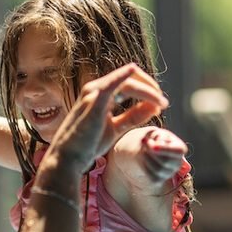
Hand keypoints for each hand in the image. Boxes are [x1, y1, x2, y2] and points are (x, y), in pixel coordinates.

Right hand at [46, 64, 168, 174]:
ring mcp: (93, 94)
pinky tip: (133, 72)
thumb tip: (156, 106)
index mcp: (101, 94)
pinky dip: (122, 76)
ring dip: (147, 90)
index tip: (160, 103)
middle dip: (151, 87)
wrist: (68, 159)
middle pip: (130, 78)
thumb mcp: (116, 128)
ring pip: (127, 82)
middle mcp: (96, 89)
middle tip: (163, 102)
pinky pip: (111, 85)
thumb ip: (135, 116)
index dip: (148, 88)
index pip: (129, 81)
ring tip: (161, 102)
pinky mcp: (93, 102)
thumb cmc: (88, 145)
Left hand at [138, 128, 187, 182]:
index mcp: (180, 148)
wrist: (145, 149)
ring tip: (143, 149)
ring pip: (158, 169)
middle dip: (152, 152)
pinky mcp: (159, 180)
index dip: (165, 149)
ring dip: (146, 158)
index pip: (177, 151)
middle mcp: (177, 163)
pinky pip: (151, 176)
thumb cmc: (154, 139)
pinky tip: (142, 159)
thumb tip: (156, 145)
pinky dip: (144, 167)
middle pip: (166, 161)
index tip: (153, 146)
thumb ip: (158, 137)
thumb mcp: (156, 133)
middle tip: (145, 142)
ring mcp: (169, 173)